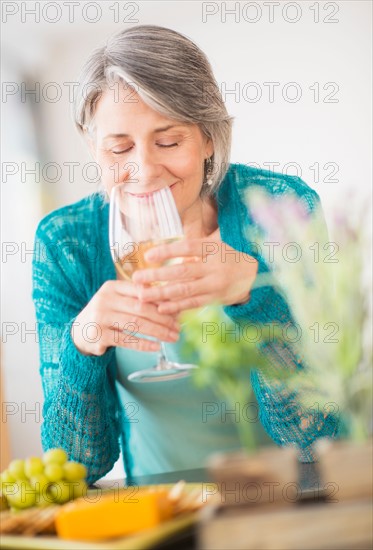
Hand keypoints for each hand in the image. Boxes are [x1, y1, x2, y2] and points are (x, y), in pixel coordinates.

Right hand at [71, 280, 179, 355]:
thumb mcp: (118, 300)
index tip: (176, 309)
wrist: (80, 332)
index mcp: (111, 287)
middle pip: (140, 308)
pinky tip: (156, 347)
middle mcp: (104, 299)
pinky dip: (143, 344)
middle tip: (177, 326)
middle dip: (163, 318)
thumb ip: (139, 298)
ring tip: (172, 337)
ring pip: (135, 324)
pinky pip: (126, 340)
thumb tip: (171, 303)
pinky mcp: (99, 336)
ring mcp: (100, 317)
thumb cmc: (107, 314)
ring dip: (158, 331)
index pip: (141, 290)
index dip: (161, 300)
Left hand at [132, 236, 257, 313]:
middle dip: (157, 275)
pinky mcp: (215, 299)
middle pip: (182, 271)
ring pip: (185, 290)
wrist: (253, 276)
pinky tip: (160, 308)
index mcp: (213, 249)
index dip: (168, 251)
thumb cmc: (227, 257)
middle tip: (137, 278)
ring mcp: (215, 285)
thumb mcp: (216, 244)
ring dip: (161, 293)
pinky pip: (193, 303)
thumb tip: (165, 244)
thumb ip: (194, 246)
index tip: (148, 255)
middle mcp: (214, 267)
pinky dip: (176, 306)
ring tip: (142, 295)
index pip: (188, 247)